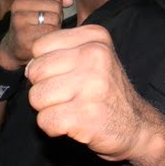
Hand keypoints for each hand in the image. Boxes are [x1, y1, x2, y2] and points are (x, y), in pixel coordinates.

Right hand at [0, 0, 72, 68]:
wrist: (17, 48)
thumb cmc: (33, 26)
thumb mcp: (42, 7)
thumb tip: (69, 0)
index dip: (57, 7)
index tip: (45, 14)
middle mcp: (17, 5)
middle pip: (56, 6)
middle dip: (56, 17)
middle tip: (45, 26)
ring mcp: (19, 22)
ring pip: (54, 19)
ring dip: (55, 28)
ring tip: (44, 32)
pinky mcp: (25, 37)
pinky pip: (51, 33)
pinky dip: (52, 38)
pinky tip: (43, 41)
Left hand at [25, 25, 164, 165]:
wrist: (137, 126)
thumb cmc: (106, 91)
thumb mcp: (92, 58)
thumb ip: (59, 53)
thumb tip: (27, 68)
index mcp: (96, 38)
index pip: (39, 46)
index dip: (44, 65)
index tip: (66, 76)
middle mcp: (95, 56)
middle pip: (35, 71)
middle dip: (44, 89)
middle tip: (68, 96)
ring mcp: (92, 85)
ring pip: (36, 97)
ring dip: (48, 109)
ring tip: (72, 109)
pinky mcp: (86, 114)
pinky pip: (45, 121)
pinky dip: (53, 128)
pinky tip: (74, 124)